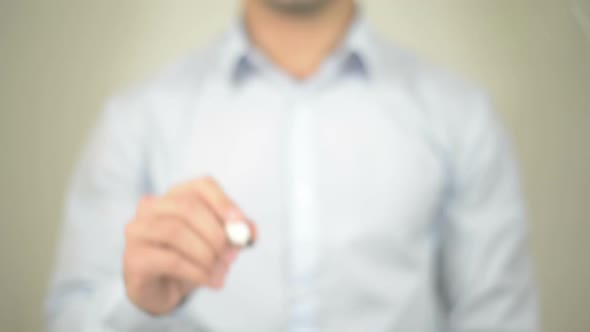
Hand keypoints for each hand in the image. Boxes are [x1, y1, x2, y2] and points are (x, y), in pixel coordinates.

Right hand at [123, 176, 255, 315]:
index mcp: (176, 195)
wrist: (163, 289)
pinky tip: (209, 280)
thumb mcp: (219, 243)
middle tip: (233, 256)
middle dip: (216, 233)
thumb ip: (236, 234)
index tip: (240, 224)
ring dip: (206, 254)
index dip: (223, 202)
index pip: (202, 185)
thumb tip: (250, 232)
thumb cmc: (192, 257)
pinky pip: (169, 260)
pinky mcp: (134, 258)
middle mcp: (152, 206)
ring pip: (176, 231)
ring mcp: (138, 230)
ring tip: (221, 272)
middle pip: (187, 207)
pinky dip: (196, 271)